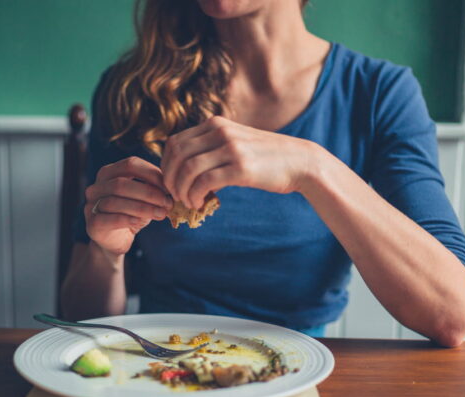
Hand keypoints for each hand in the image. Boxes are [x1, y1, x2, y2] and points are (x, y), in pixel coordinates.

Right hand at [84, 156, 172, 256]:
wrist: (115, 240)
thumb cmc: (131, 214)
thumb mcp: (143, 199)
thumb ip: (153, 188)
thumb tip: (172, 186)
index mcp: (108, 173)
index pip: (130, 164)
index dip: (151, 174)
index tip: (168, 187)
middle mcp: (97, 186)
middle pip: (122, 183)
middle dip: (149, 193)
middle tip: (167, 203)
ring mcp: (91, 205)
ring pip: (116, 201)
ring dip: (143, 208)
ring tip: (161, 214)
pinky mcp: (92, 224)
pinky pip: (111, 218)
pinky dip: (128, 219)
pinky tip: (141, 221)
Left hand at [161, 115, 319, 208]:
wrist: (299, 162)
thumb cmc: (265, 157)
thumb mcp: (235, 141)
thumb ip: (211, 146)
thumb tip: (184, 164)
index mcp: (215, 124)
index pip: (174, 143)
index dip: (166, 165)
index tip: (171, 182)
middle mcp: (220, 132)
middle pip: (177, 155)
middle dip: (170, 179)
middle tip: (174, 196)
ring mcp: (231, 148)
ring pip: (187, 169)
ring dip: (181, 190)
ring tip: (187, 202)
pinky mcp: (240, 167)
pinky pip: (204, 181)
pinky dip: (195, 195)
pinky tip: (199, 203)